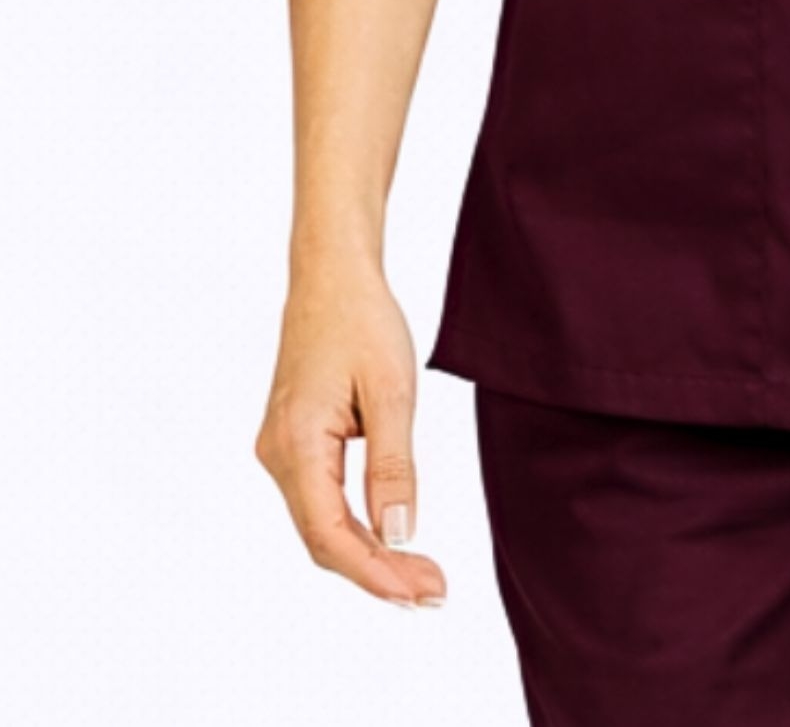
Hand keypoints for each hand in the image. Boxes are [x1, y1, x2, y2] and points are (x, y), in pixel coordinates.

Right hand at [254, 261, 447, 608]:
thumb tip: (400, 534)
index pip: (330, 534)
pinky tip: (390, 536)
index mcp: (296, 442)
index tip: (421, 593)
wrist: (331, 275)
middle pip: (323, 538)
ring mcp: (280, 450)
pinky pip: (321, 499)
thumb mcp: (392, 391)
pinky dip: (356, 523)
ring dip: (369, 551)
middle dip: (378, 570)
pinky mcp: (293, 442)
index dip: (375, 573)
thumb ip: (394, 467)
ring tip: (421, 573)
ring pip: (321, 522)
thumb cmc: (362, 320)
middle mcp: (277, 454)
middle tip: (433, 591)